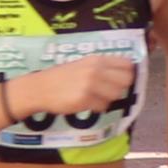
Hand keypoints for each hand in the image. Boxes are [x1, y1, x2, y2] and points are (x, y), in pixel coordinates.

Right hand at [20, 54, 139, 119]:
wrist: (40, 88)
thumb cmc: (62, 77)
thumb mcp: (82, 64)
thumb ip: (102, 67)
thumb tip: (126, 73)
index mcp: (96, 60)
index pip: (127, 64)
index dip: (127, 73)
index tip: (121, 80)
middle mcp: (95, 70)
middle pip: (126, 81)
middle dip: (120, 88)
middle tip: (108, 91)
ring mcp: (90, 85)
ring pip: (115, 95)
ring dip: (108, 98)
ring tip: (96, 97)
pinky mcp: (84, 99)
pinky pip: (102, 106)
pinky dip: (97, 107)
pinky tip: (87, 103)